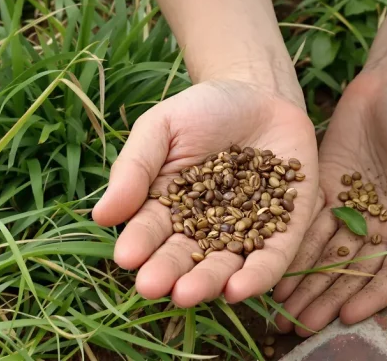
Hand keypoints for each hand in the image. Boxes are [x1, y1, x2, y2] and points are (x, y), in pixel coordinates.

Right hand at [93, 78, 318, 306]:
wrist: (260, 92)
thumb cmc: (203, 110)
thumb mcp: (161, 128)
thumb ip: (135, 168)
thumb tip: (102, 216)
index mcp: (167, 207)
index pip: (150, 232)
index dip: (138, 244)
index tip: (126, 257)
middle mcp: (203, 228)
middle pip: (185, 257)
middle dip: (168, 272)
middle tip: (153, 286)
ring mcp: (244, 232)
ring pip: (224, 265)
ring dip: (206, 283)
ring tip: (188, 294)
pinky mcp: (284, 231)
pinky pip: (271, 259)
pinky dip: (257, 275)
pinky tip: (240, 289)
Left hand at [272, 70, 386, 334]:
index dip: (372, 296)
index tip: (346, 317)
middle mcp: (383, 224)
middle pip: (353, 269)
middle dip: (326, 297)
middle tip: (299, 325)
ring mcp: (352, 207)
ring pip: (326, 251)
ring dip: (304, 280)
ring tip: (281, 309)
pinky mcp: (325, 188)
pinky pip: (308, 222)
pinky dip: (292, 245)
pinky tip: (273, 265)